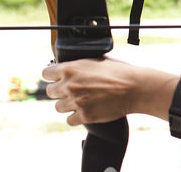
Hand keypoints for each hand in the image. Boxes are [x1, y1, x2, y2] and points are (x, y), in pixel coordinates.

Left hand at [42, 58, 174, 125]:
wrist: (134, 87)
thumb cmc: (119, 71)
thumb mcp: (96, 60)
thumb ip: (78, 65)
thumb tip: (68, 69)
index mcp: (71, 68)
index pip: (46, 74)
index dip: (52, 76)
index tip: (56, 78)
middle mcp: (69, 85)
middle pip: (50, 92)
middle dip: (59, 91)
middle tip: (72, 90)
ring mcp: (76, 102)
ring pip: (58, 107)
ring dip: (67, 104)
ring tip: (81, 100)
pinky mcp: (84, 116)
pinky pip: (69, 120)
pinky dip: (76, 116)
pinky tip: (86, 109)